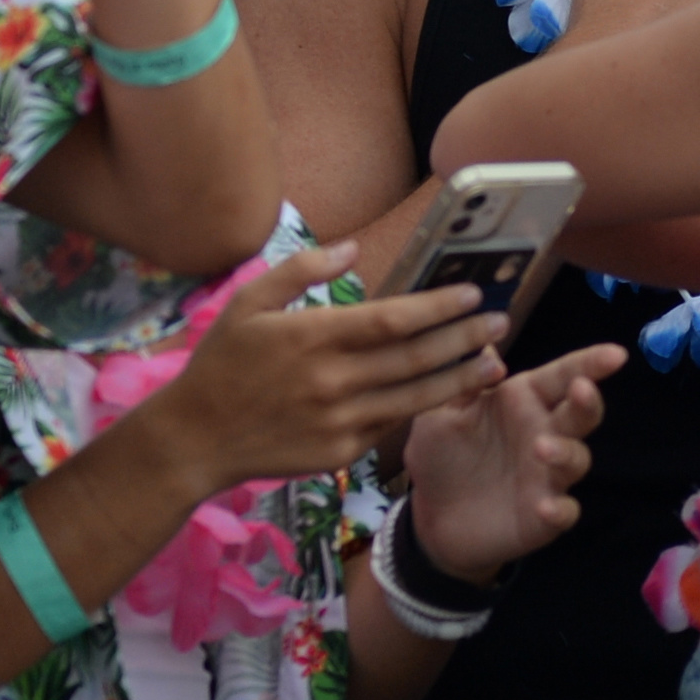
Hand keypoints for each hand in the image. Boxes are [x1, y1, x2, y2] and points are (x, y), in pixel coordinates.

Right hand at [141, 244, 512, 492]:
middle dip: (465, 339)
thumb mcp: (248, 302)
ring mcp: (340, 421)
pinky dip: (424, 406)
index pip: (393, 320)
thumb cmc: (222, 362)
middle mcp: (333, 381)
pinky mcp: (342, 452)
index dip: (438, 308)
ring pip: (415, 396)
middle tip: (503, 322)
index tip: (472, 295)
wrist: (197, 437)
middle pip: (415, 358)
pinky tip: (447, 392)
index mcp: (313, 338)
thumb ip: (301, 270)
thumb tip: (351, 247)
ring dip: (460, 378)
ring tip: (494, 362)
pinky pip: (392, 423)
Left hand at [399, 336, 623, 582]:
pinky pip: (564, 512)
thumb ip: (464, 379)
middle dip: (587, 401)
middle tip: (582, 389)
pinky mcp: (544, 517)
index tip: (616, 353)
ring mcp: (548, 477)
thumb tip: (485, 341)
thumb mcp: (441, 412)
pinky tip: (545, 506)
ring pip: (576, 459)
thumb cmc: (441, 453)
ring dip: (566, 452)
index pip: (562, 375)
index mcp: (522, 400)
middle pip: (580, 414)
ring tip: (543, 447)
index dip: (590, 363)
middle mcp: (544, 433)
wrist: (429, 516)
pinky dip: (560, 509)